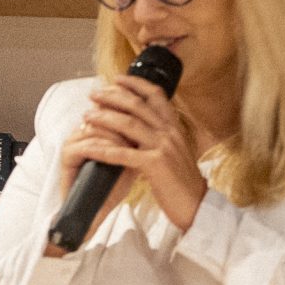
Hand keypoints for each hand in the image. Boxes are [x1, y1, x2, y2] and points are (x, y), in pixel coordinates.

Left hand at [49, 77, 206, 245]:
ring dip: (104, 118)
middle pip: (137, 105)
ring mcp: (163, 147)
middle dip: (112, 97)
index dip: (136, 83)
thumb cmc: (184, 183)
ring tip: (87, 115)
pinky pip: (123, 153)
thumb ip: (162, 138)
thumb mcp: (176, 152)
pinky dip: (103, 149)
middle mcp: (170, 132)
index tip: (117, 79)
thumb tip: (144, 128)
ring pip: (128, 124)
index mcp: (175, 127)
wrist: (197, 205)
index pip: (156, 95)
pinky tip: (89, 147)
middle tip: (94, 94)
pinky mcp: (154, 165)